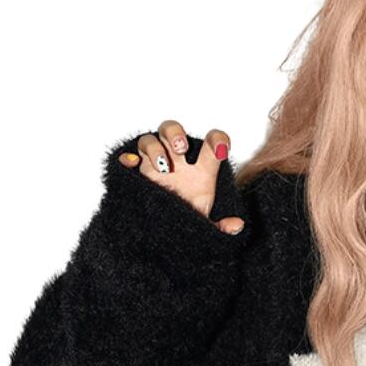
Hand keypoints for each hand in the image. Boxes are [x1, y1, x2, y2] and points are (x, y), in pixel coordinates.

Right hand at [118, 120, 244, 234]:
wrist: (164, 234)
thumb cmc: (188, 220)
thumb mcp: (206, 226)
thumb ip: (221, 227)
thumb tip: (237, 225)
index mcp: (201, 170)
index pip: (211, 144)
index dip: (217, 140)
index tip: (220, 150)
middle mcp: (177, 161)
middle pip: (173, 131)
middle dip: (176, 135)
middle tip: (181, 148)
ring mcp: (155, 164)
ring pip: (150, 140)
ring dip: (155, 148)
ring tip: (162, 167)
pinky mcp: (136, 174)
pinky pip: (128, 158)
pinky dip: (127, 158)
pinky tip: (131, 165)